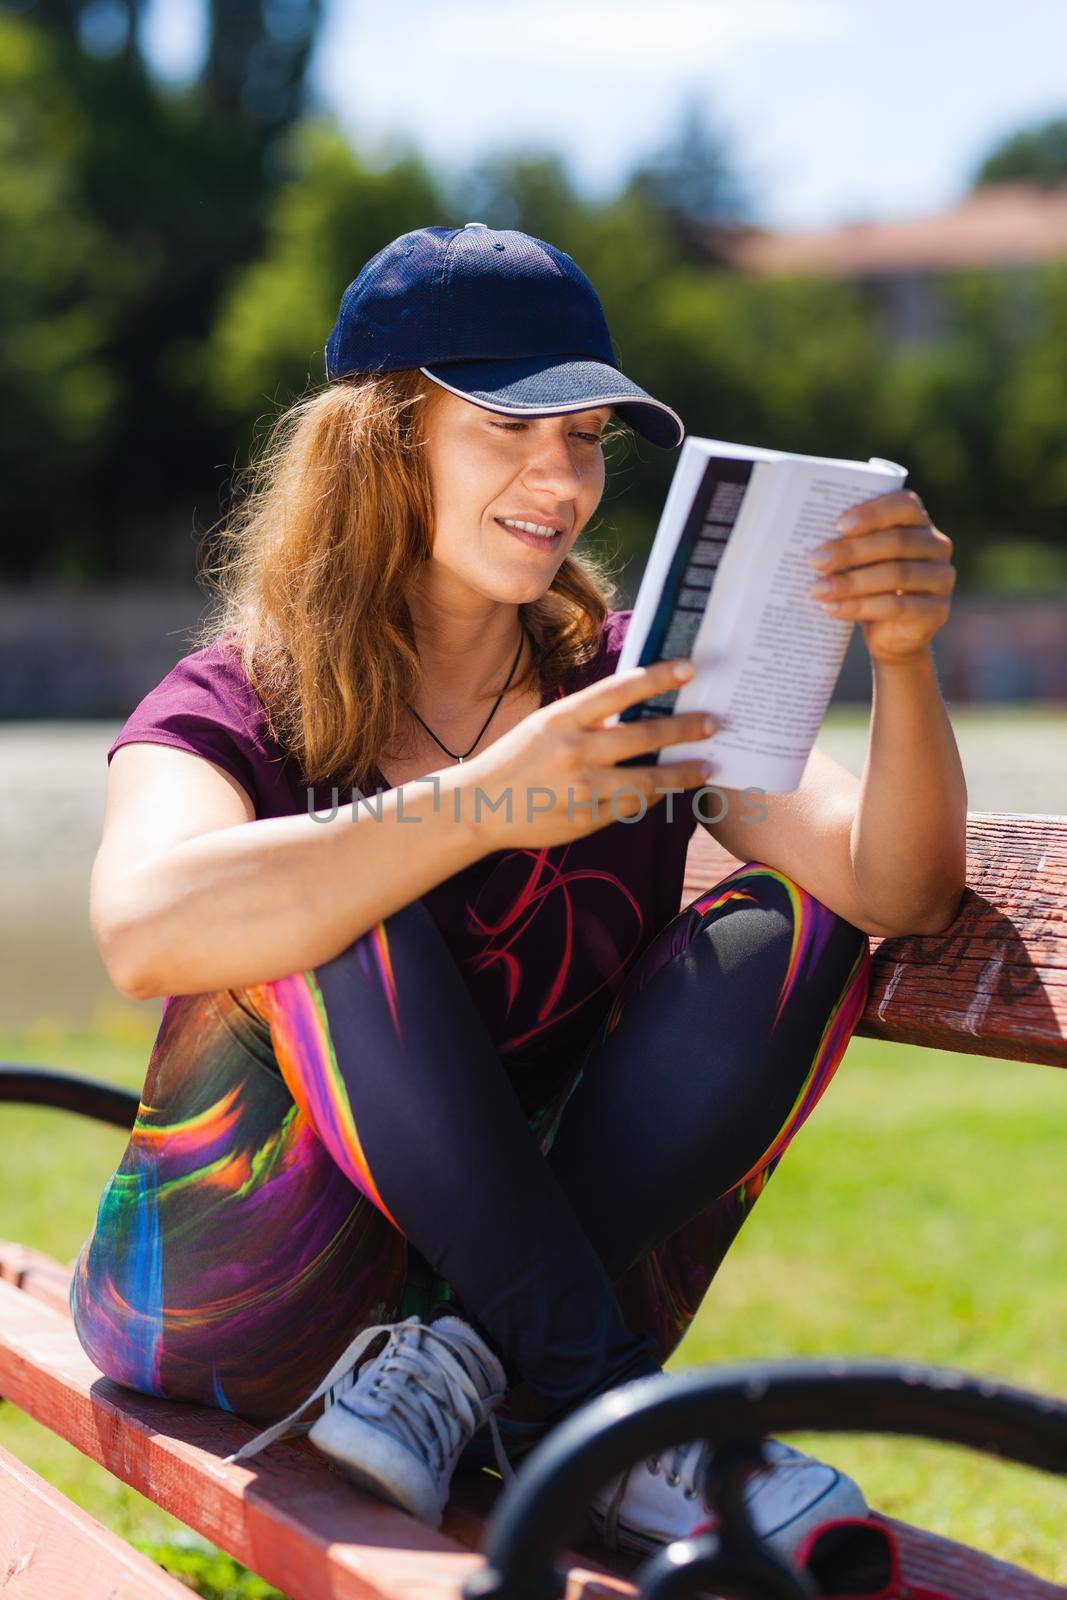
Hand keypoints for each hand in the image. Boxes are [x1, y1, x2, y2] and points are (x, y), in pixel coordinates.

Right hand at [460, 658, 719, 849]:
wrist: (478, 806)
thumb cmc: (516, 760)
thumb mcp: (545, 726)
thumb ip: (587, 719)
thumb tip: (637, 710)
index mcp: (563, 717)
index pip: (620, 690)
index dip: (658, 677)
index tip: (691, 669)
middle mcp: (575, 750)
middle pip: (645, 735)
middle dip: (686, 728)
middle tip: (715, 722)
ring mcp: (584, 788)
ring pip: (649, 779)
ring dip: (683, 772)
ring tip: (707, 765)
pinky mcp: (587, 819)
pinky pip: (632, 806)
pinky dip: (655, 797)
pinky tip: (672, 790)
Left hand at [807, 488, 955, 664]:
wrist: (891, 636)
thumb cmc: (869, 586)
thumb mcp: (859, 561)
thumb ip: (847, 544)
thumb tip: (812, 544)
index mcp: (919, 523)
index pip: (905, 506)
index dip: (873, 513)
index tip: (839, 525)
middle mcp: (937, 547)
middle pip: (896, 542)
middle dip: (851, 551)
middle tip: (815, 561)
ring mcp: (941, 579)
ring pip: (896, 574)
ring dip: (851, 582)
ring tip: (818, 589)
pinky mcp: (937, 611)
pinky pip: (897, 607)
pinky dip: (861, 607)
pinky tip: (833, 609)